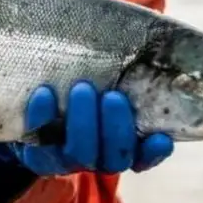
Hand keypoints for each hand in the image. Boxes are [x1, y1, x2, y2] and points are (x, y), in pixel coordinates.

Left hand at [10, 82, 172, 175]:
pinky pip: (40, 144)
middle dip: (116, 128)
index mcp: (125, 145)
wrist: (34, 105)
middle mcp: (99, 157)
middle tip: (113, 96)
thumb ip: (135, 71)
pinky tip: (44, 93)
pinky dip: (42, 117)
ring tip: (82, 88)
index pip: (145, 155)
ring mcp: (68, 159)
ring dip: (83, 122)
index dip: (154, 152)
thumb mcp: (112, 77)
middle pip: (115, 157)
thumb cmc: (87, 84)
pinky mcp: (38, 155)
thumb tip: (168, 43)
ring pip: (79, 153)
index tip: (160, 138)